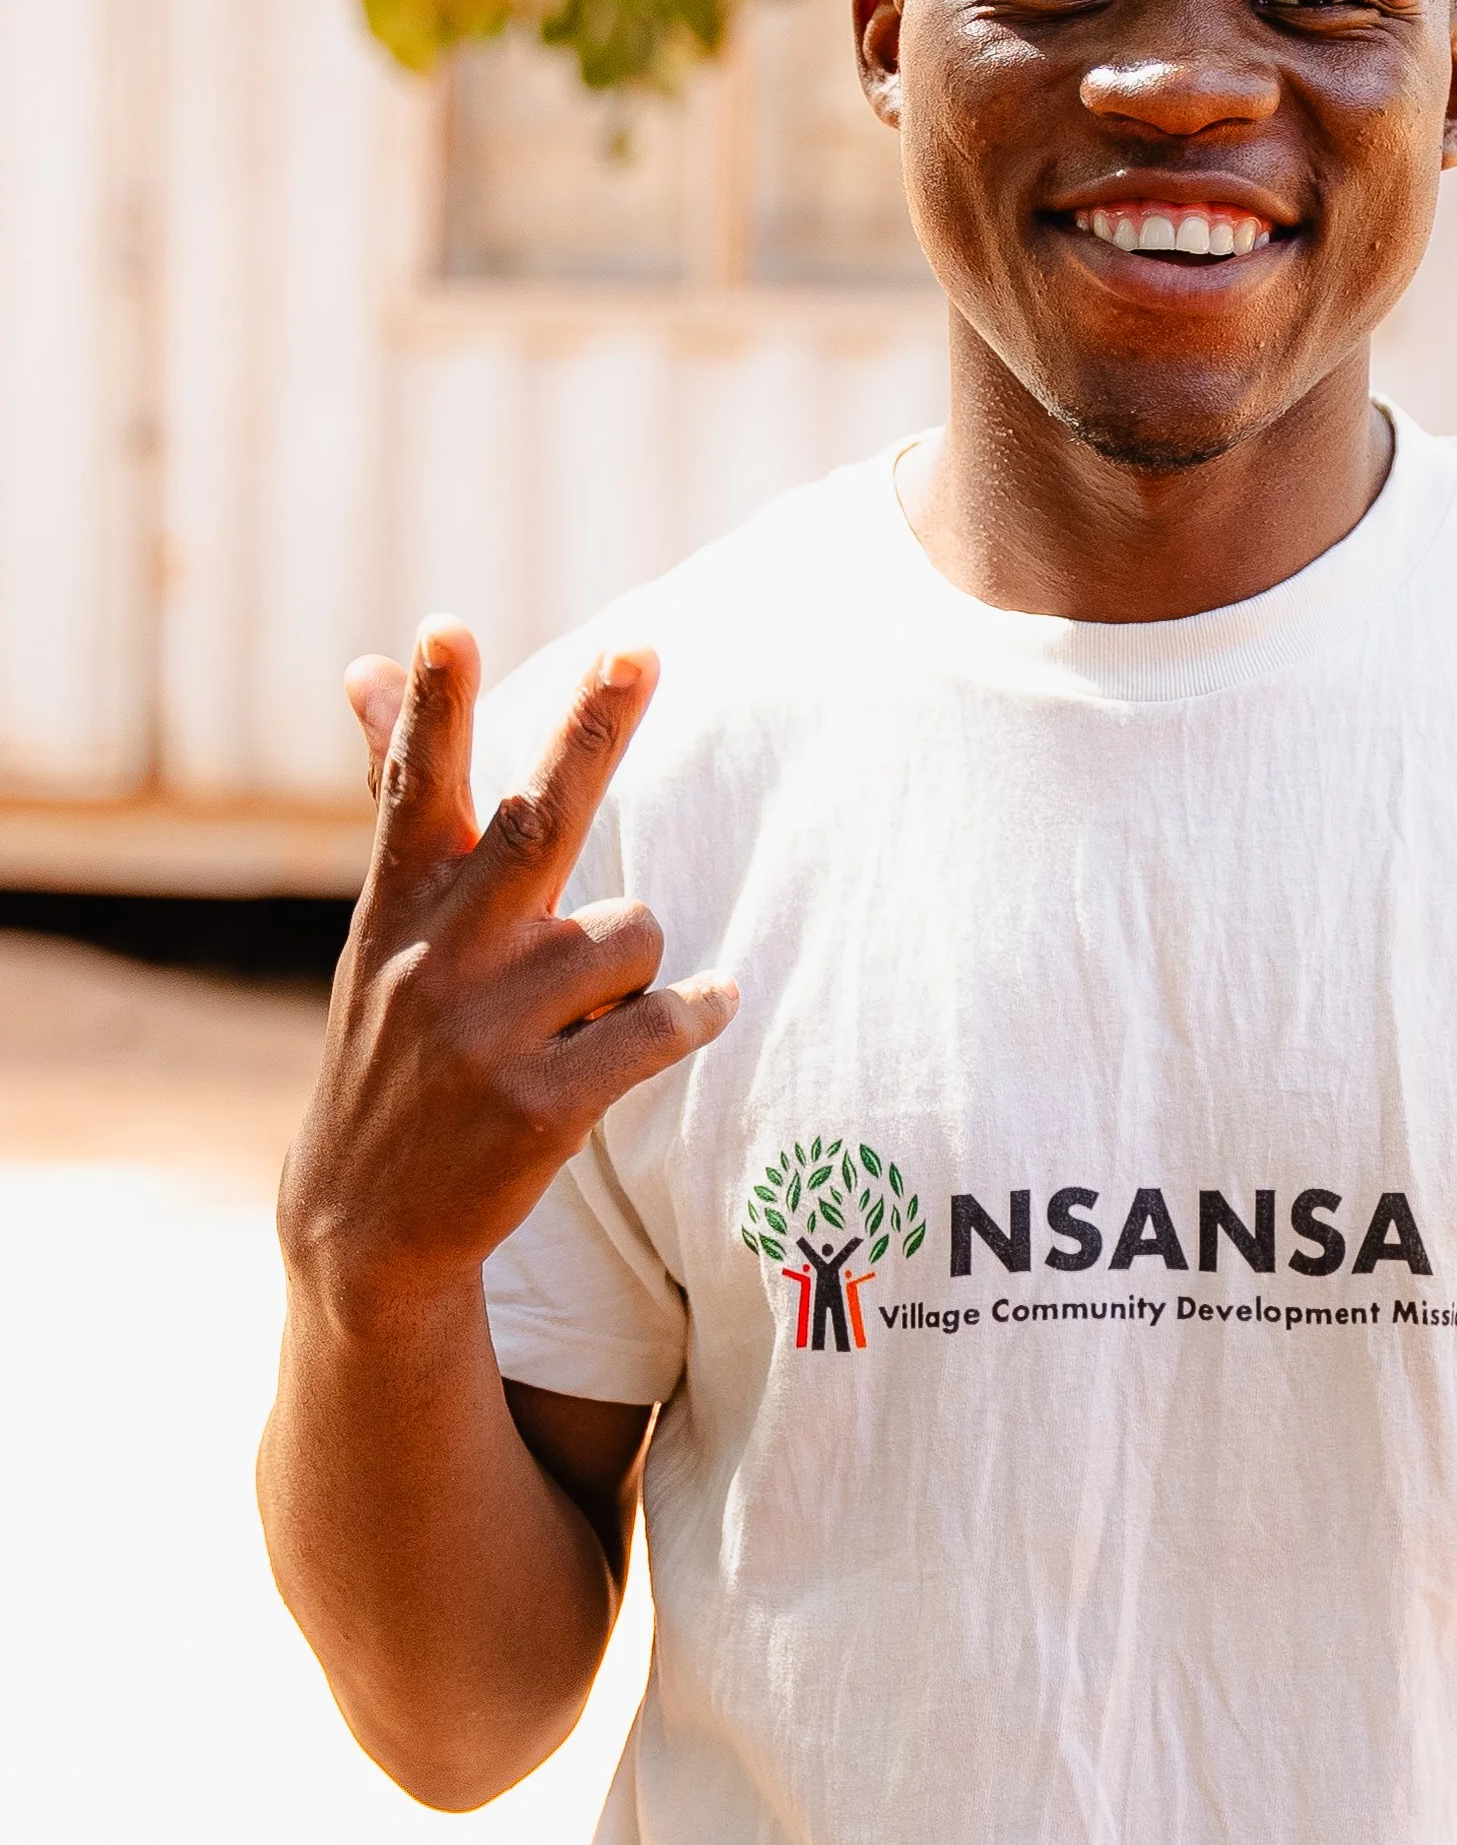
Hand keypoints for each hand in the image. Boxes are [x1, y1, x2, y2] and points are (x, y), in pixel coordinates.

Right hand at [278, 618, 737, 1317]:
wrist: (370, 1220)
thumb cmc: (400, 1039)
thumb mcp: (384, 923)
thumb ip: (396, 793)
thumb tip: (364, 663)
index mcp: (399, 904)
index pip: (418, 786)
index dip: (437, 706)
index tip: (444, 624)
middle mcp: (437, 958)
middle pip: (533, 822)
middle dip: (592, 734)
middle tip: (641, 650)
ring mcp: (487, 1036)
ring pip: (632, 934)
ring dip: (636, 963)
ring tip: (582, 1011)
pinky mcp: (541, 1108)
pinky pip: (662, 1024)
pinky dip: (697, 1012)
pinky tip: (705, 1010)